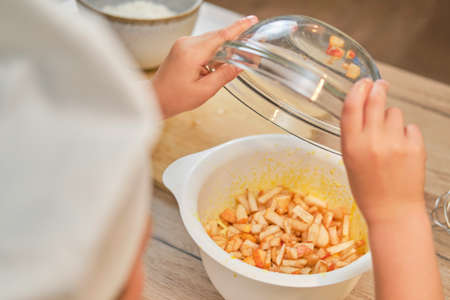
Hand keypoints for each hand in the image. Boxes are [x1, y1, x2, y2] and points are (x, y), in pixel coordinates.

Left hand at [152, 15, 258, 117]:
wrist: (155, 98)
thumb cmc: (175, 98)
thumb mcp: (205, 91)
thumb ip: (224, 75)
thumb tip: (241, 65)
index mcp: (192, 52)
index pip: (221, 35)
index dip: (238, 28)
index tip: (252, 20)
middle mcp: (187, 43)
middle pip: (217, 36)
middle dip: (234, 41)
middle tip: (250, 47)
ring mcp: (183, 44)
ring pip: (211, 40)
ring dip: (223, 49)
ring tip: (232, 61)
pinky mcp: (182, 48)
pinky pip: (204, 45)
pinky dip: (214, 52)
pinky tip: (217, 64)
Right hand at [341, 79, 426, 225]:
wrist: (393, 211)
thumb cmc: (367, 189)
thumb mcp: (349, 161)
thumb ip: (353, 135)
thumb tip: (361, 106)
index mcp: (351, 145)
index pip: (351, 106)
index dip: (357, 89)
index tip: (362, 82)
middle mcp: (371, 141)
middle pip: (375, 100)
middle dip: (378, 88)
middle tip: (380, 85)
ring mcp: (395, 143)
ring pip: (394, 113)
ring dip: (391, 119)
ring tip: (390, 138)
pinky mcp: (415, 147)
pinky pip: (410, 127)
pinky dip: (406, 133)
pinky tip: (402, 149)